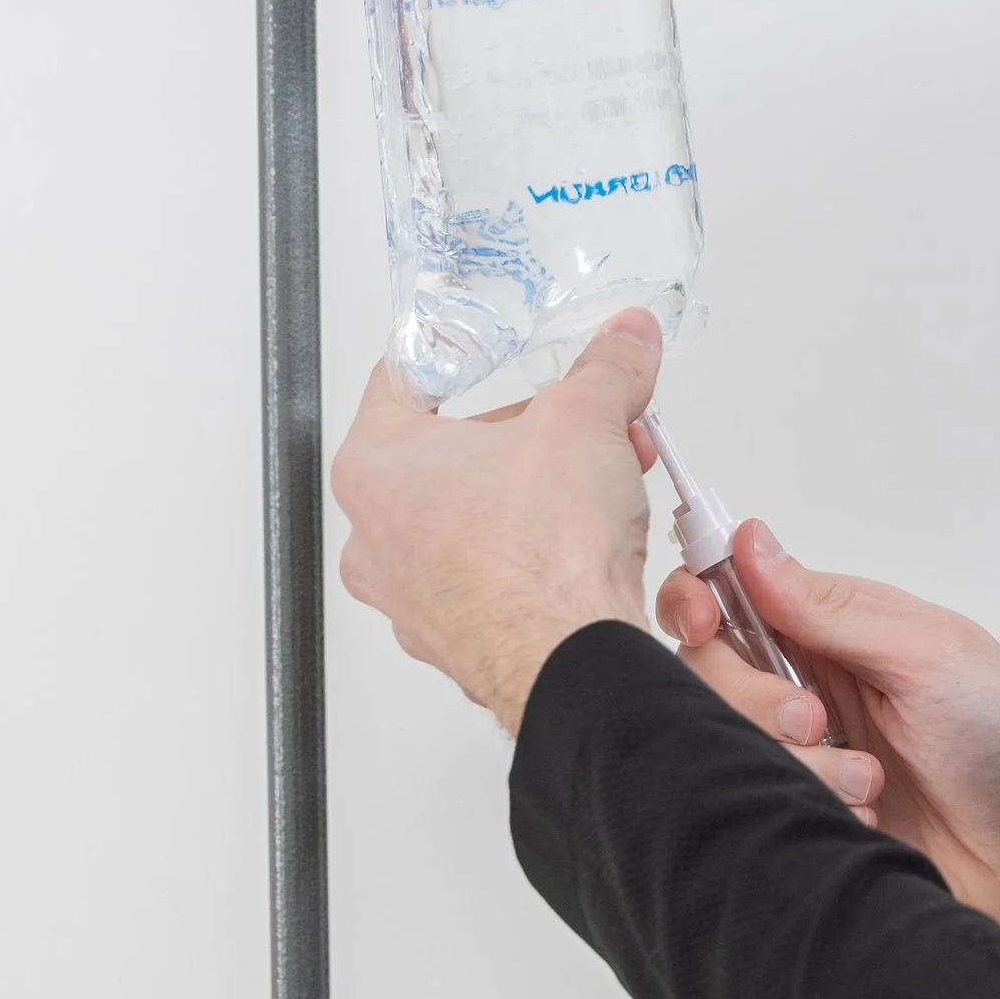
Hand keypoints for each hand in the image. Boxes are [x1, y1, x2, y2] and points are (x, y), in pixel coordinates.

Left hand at [330, 313, 661, 731]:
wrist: (568, 659)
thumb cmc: (543, 556)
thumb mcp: (587, 421)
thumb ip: (608, 368)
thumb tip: (626, 339)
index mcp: (376, 464)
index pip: (401, 381)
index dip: (456, 357)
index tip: (483, 353)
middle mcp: (374, 534)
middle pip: (448, 452)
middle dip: (526, 434)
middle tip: (582, 428)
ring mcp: (407, 595)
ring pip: (469, 517)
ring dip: (533, 494)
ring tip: (597, 486)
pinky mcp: (449, 637)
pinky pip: (486, 575)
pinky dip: (529, 554)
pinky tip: (580, 546)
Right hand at [656, 532, 999, 968]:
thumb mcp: (929, 656)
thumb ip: (832, 608)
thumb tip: (751, 541)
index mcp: (838, 628)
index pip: (730, 591)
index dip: (698, 600)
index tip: (705, 624)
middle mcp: (808, 686)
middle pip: (708, 670)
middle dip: (753, 697)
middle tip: (817, 722)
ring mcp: (800, 756)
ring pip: (724, 741)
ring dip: (794, 764)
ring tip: (867, 786)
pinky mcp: (800, 815)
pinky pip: (751, 805)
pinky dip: (805, 809)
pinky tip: (861, 823)